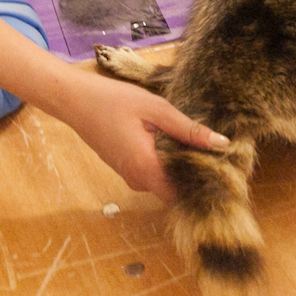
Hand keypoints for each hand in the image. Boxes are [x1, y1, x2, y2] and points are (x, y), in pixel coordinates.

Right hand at [54, 67, 230, 202]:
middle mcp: (137, 179)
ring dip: (177, 165)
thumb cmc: (113, 100)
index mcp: (146, 167)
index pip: (180, 195)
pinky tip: (171, 139)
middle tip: (213, 150)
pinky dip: (163, 160)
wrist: (74, 100)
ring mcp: (129, 175)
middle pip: (173, 188)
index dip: (200, 186)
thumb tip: (222, 144)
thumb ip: (188, 129)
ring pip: (162, 180)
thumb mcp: (156, 109)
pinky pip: (151, 172)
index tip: (219, 170)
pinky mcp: (125, 168)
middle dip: (192, 173)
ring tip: (194, 140)